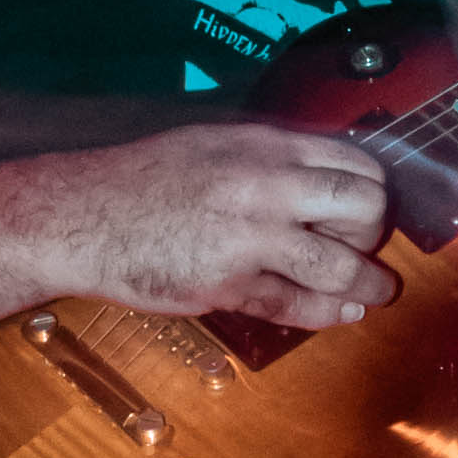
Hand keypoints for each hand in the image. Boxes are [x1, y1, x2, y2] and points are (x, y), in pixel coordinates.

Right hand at [26, 123, 399, 330]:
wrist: (82, 216)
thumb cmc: (141, 181)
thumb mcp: (214, 144)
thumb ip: (271, 158)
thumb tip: (324, 177)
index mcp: (264, 146)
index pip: (356, 162)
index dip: (373, 190)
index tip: (369, 208)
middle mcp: (264, 186)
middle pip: (362, 208)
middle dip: (373, 234)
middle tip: (363, 247)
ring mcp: (248, 237)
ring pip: (338, 264)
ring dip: (367, 283)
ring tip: (375, 291)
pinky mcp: (227, 284)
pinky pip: (295, 305)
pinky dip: (326, 313)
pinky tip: (341, 312)